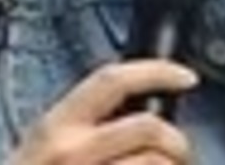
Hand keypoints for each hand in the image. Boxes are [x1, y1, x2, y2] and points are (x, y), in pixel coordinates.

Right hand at [8, 61, 196, 163]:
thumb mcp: (42, 148)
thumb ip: (78, 128)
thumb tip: (133, 116)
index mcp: (55, 128)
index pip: (110, 81)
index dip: (154, 72)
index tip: (183, 76)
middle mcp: (73, 151)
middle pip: (150, 129)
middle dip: (177, 142)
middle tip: (175, 153)